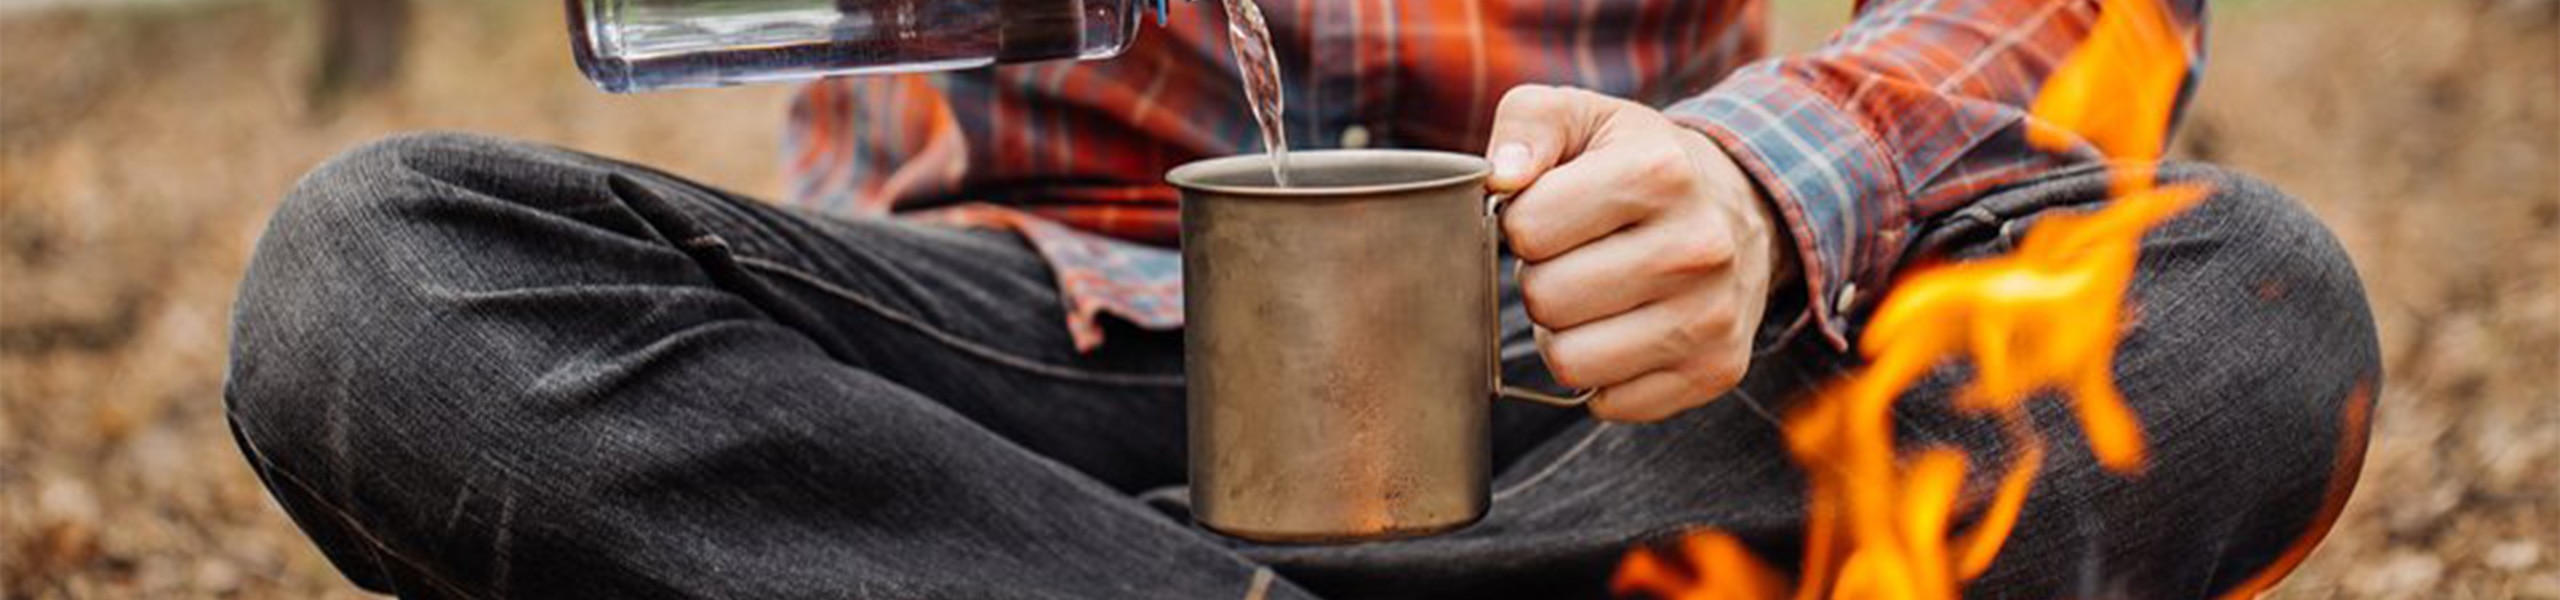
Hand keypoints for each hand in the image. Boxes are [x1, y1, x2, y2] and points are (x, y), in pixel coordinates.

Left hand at [1486, 85, 1791, 422]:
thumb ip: (1528, 125)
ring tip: (1592, 297)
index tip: (1550, 214)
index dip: (1522, 224)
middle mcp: (1698, 247)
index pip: (1527, 229)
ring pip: (1571, 362)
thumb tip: (1500, 176)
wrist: (1741, 208)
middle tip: (1572, 259)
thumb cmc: (1640, 163)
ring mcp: (1713, 316)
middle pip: (1546, 300)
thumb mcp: (1584, 117)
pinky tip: (1624, 329)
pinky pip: (1609, 403)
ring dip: (1564, 334)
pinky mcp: (1718, 370)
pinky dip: (1601, 374)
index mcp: (1659, 173)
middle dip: (1541, 280)